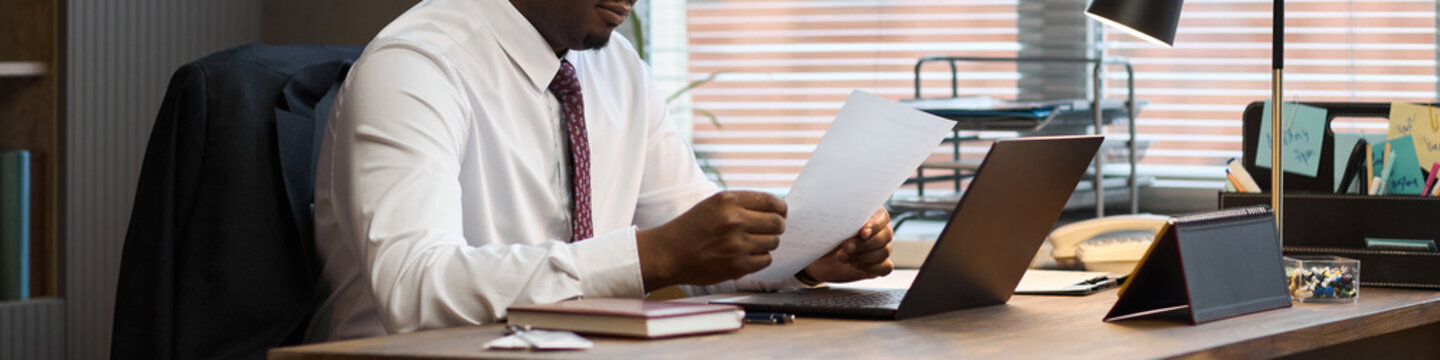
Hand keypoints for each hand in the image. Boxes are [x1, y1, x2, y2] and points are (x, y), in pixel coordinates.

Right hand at [636, 191, 786, 291]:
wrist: (669, 253)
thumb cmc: (691, 228)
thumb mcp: (713, 204)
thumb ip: (742, 204)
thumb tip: (775, 209)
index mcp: (728, 200)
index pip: (771, 202)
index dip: (780, 209)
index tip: (781, 213)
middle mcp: (734, 220)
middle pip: (777, 223)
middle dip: (777, 226)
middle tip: (770, 230)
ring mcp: (736, 244)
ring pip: (773, 242)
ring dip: (767, 243)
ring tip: (752, 243)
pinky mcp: (737, 265)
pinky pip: (765, 260)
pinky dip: (760, 258)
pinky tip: (747, 255)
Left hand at [800, 208, 893, 283]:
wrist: (819, 256)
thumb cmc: (826, 235)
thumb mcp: (830, 225)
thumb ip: (842, 219)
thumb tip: (848, 220)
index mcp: (872, 214)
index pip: (882, 217)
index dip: (874, 225)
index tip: (862, 233)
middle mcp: (881, 230)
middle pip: (885, 235)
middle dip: (864, 243)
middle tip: (846, 247)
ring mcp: (882, 248)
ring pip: (884, 251)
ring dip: (863, 256)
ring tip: (842, 257)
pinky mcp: (879, 265)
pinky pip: (886, 267)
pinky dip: (871, 267)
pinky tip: (854, 265)